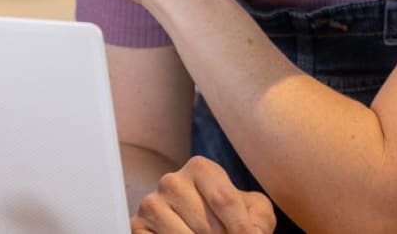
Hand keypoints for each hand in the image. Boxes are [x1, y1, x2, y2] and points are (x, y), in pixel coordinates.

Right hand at [130, 156, 275, 232]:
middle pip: (207, 226)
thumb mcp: (253, 212)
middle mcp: (171, 181)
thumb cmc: (229, 218)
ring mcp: (151, 204)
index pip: (225, 200)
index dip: (242, 230)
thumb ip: (260, 220)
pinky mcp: (136, 226)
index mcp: (200, 167)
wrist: (201, 226)